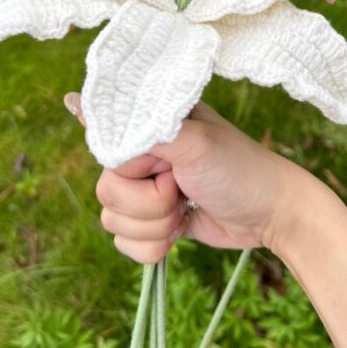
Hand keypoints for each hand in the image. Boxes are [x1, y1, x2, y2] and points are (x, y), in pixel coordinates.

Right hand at [93, 102, 299, 263]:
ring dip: (155, 226)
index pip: (106, 147)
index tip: (165, 170)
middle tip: (182, 189)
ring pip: (113, 222)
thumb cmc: (239, 169)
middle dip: (148, 204)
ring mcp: (146, 189)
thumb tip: (74, 100)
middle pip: (106, 192)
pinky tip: (182, 229)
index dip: (133, 168)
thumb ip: (141, 129)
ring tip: (187, 206)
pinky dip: (154, 246)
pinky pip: (126, 245)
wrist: (272, 214)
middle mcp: (143, 154)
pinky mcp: (153, 221)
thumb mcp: (193, 142)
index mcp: (149, 124)